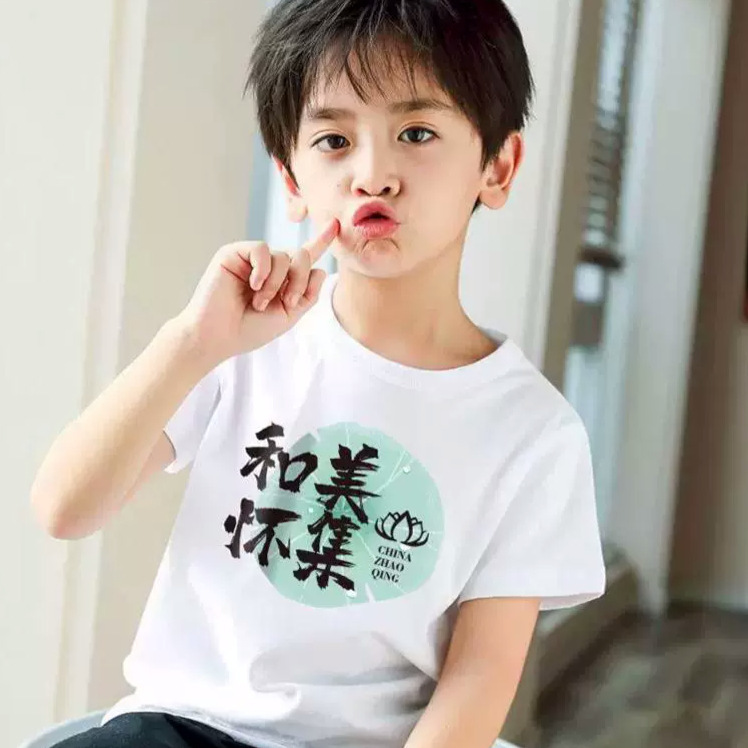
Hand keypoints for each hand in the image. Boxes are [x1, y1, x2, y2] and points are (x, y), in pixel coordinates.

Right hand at [174, 218, 339, 365]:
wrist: (218, 337)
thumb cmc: (250, 329)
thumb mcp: (289, 315)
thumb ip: (308, 294)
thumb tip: (319, 268)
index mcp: (281, 280)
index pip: (304, 257)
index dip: (320, 241)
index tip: (336, 225)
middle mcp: (268, 266)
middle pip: (301, 256)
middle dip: (300, 280)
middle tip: (287, 302)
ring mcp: (251, 259)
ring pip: (284, 255)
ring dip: (278, 283)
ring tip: (260, 303)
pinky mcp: (233, 253)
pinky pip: (262, 249)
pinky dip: (263, 270)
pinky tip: (253, 286)